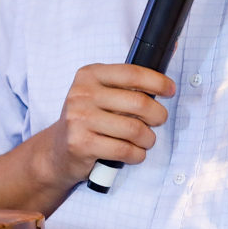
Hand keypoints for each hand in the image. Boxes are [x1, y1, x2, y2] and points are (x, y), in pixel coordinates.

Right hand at [38, 63, 172, 190]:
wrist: (57, 150)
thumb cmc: (88, 120)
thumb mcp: (99, 94)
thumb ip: (125, 85)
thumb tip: (165, 80)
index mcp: (89, 75)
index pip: (131, 73)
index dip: (157, 82)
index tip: (170, 90)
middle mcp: (82, 94)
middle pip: (138, 103)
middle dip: (158, 115)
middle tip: (158, 121)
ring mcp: (79, 120)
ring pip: (134, 130)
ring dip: (148, 139)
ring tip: (146, 141)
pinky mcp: (82, 144)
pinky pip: (125, 150)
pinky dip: (137, 155)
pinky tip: (134, 153)